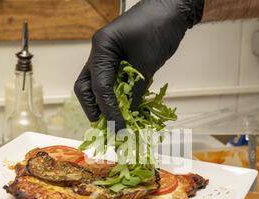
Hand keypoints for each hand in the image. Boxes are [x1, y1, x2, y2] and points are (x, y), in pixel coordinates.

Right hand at [74, 0, 204, 130]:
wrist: (171, 9)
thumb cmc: (159, 26)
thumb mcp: (147, 62)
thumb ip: (135, 89)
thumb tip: (128, 114)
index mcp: (102, 48)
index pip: (99, 86)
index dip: (108, 110)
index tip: (117, 127)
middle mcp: (100, 53)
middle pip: (86, 87)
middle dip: (94, 109)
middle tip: (106, 127)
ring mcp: (108, 57)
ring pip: (97, 87)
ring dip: (104, 105)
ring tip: (115, 123)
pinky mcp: (120, 62)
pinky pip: (112, 84)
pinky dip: (116, 98)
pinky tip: (125, 110)